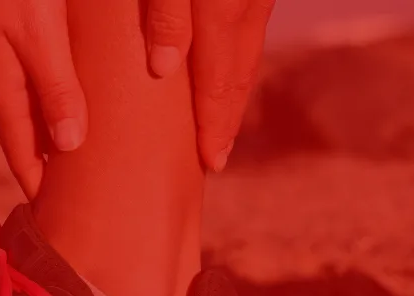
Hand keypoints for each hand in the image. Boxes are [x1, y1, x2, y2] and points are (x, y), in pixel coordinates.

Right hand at [0, 0, 84, 198]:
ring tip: (80, 155)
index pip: (19, 153)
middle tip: (80, 195)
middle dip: (49, 165)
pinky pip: (30, 81)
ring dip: (52, 130)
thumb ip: (56, 88)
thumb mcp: (39, 36)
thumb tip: (69, 145)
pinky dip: (51, 99)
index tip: (55, 222)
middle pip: (25, 134)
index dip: (38, 187)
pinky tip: (68, 99)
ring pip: (28, 106)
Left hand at [142, 0, 275, 172]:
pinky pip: (251, 32)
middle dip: (230, 119)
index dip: (214, 127)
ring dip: (237, 92)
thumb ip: (168, 16)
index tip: (211, 163)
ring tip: (225, 123)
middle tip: (218, 155)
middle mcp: (250, 4)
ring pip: (250, 53)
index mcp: (223, 8)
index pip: (218, 82)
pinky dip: (240, 61)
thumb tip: (162, 68)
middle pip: (241, 75)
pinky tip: (229, 66)